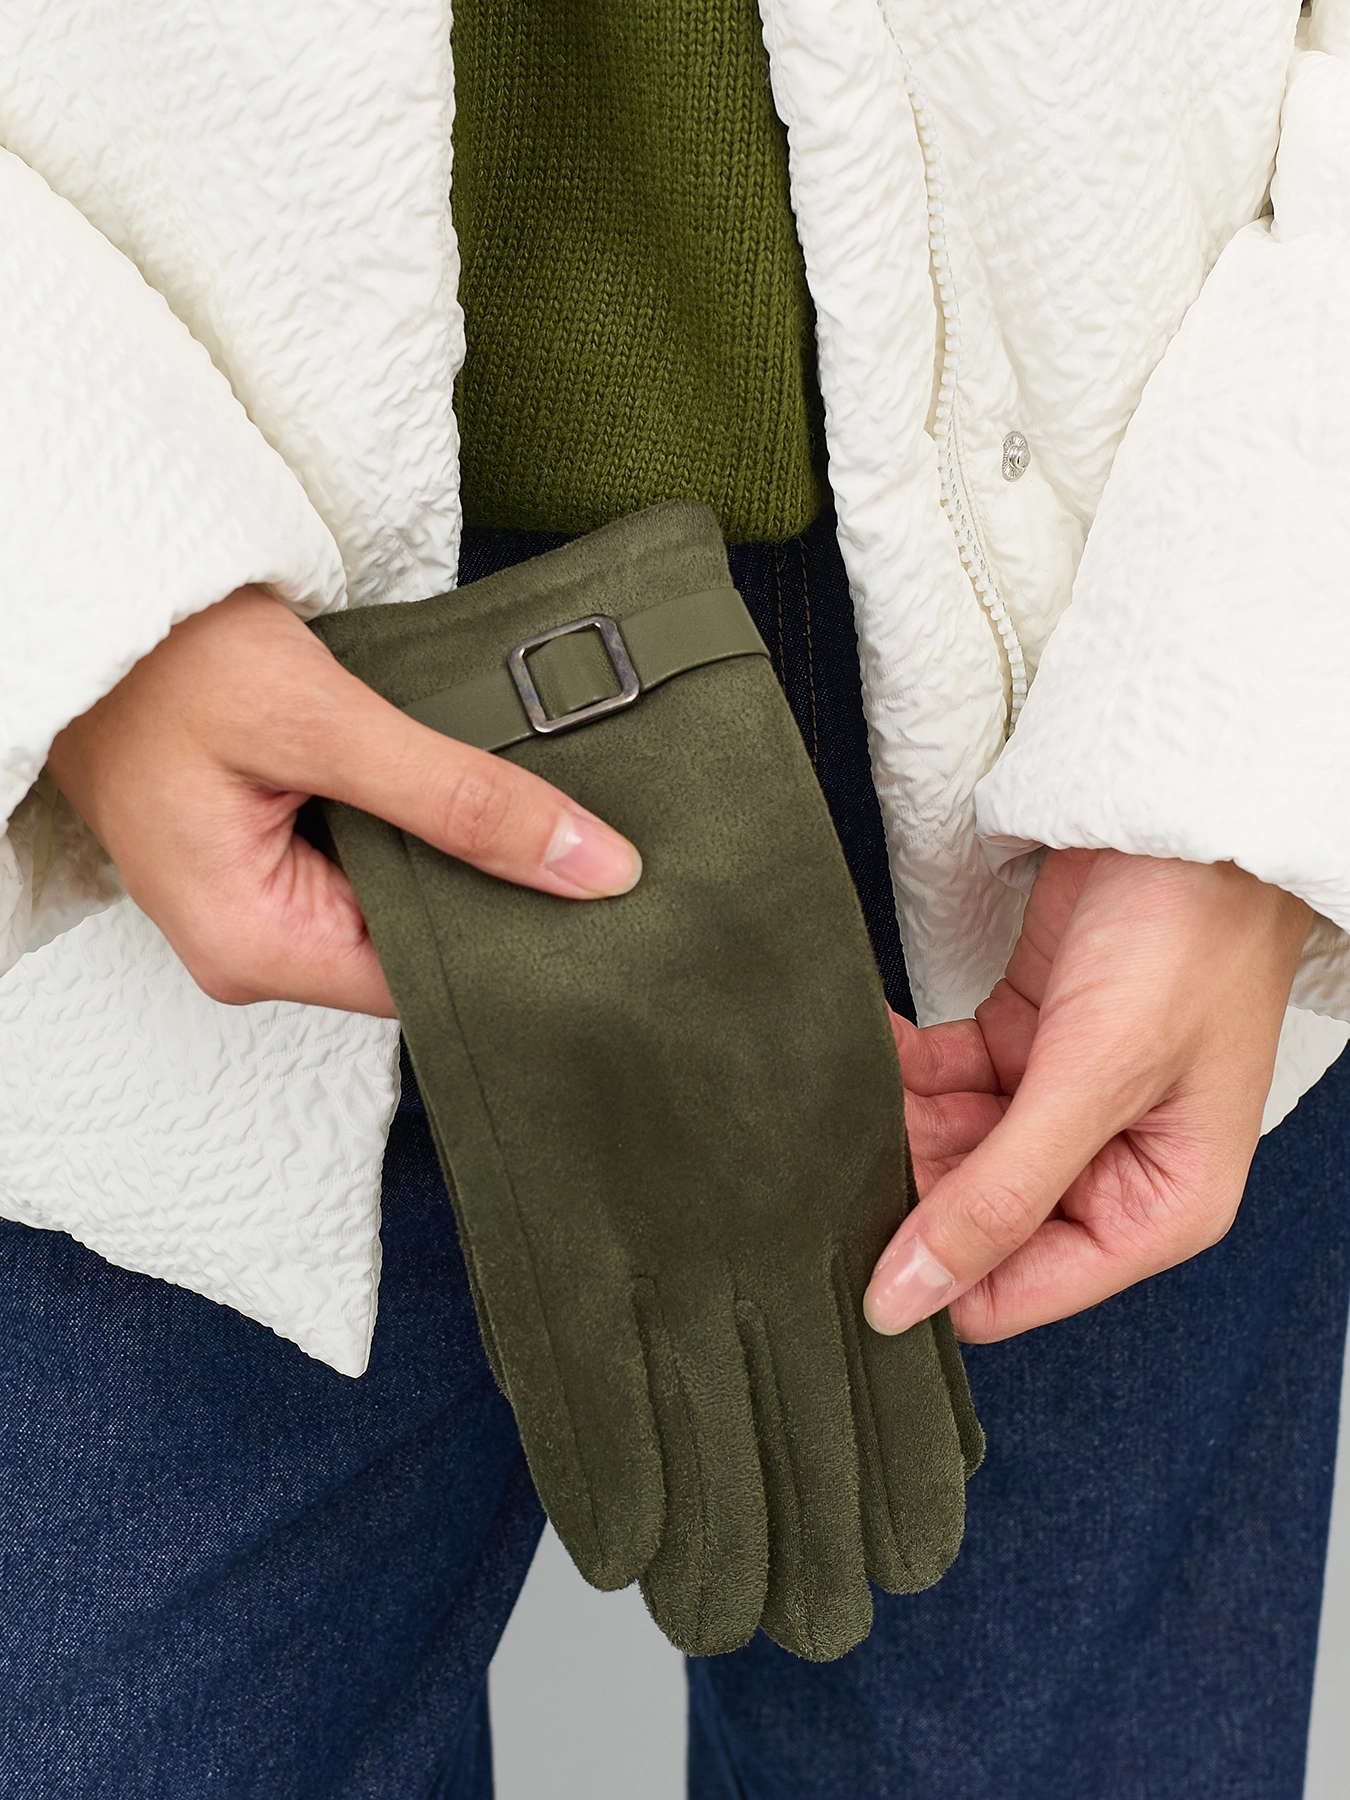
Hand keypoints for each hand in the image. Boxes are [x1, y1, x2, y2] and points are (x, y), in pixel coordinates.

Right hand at [48, 588, 640, 1014]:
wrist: (98, 599)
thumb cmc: (169, 659)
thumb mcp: (325, 722)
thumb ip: (459, 799)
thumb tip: (594, 867)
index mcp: (256, 948)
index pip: (427, 982)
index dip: (515, 938)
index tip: (599, 894)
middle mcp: (254, 948)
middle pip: (418, 946)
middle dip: (496, 892)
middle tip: (590, 839)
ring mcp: (260, 904)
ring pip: (402, 900)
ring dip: (459, 850)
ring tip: (533, 803)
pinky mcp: (270, 858)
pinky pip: (372, 861)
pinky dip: (421, 821)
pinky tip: (466, 786)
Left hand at [864, 849, 1310, 1341]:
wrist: (1187, 817)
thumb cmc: (1189, 944)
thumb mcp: (1092, 1082)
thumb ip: (998, 1197)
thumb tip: (909, 1297)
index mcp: (1155, 1210)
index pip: (1016, 1292)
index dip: (932, 1281)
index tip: (845, 1255)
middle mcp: (1109, 1169)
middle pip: (974, 1218)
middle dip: (905, 1185)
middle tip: (826, 1154)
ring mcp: (1063, 1104)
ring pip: (950, 1147)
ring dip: (894, 1121)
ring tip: (835, 1092)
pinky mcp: (1026, 1041)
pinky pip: (946, 1079)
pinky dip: (904, 1065)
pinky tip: (866, 1043)